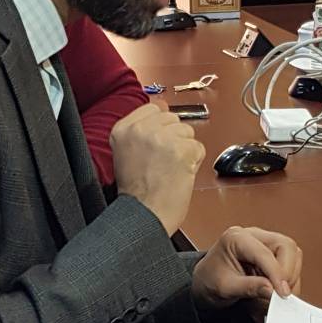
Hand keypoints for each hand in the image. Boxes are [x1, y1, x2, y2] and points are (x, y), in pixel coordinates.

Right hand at [110, 103, 204, 235]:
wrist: (145, 215)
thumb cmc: (136, 193)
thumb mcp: (125, 153)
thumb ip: (141, 130)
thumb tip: (163, 107)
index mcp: (123, 129)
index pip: (154, 108)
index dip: (161, 127)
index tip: (158, 144)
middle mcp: (141, 129)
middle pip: (172, 119)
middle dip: (174, 138)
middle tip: (163, 161)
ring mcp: (162, 138)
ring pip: (187, 132)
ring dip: (184, 149)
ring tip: (170, 168)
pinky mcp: (182, 149)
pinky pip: (198, 147)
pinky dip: (194, 161)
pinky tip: (180, 173)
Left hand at [192, 226, 302, 310]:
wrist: (205, 283)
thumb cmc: (209, 280)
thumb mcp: (225, 287)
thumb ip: (249, 287)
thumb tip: (272, 290)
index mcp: (237, 238)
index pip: (264, 253)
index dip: (276, 273)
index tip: (282, 293)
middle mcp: (254, 237)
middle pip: (287, 248)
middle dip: (287, 273)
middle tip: (280, 295)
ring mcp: (265, 245)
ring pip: (293, 257)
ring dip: (289, 279)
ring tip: (271, 296)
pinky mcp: (273, 256)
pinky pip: (291, 266)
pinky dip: (286, 282)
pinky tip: (271, 293)